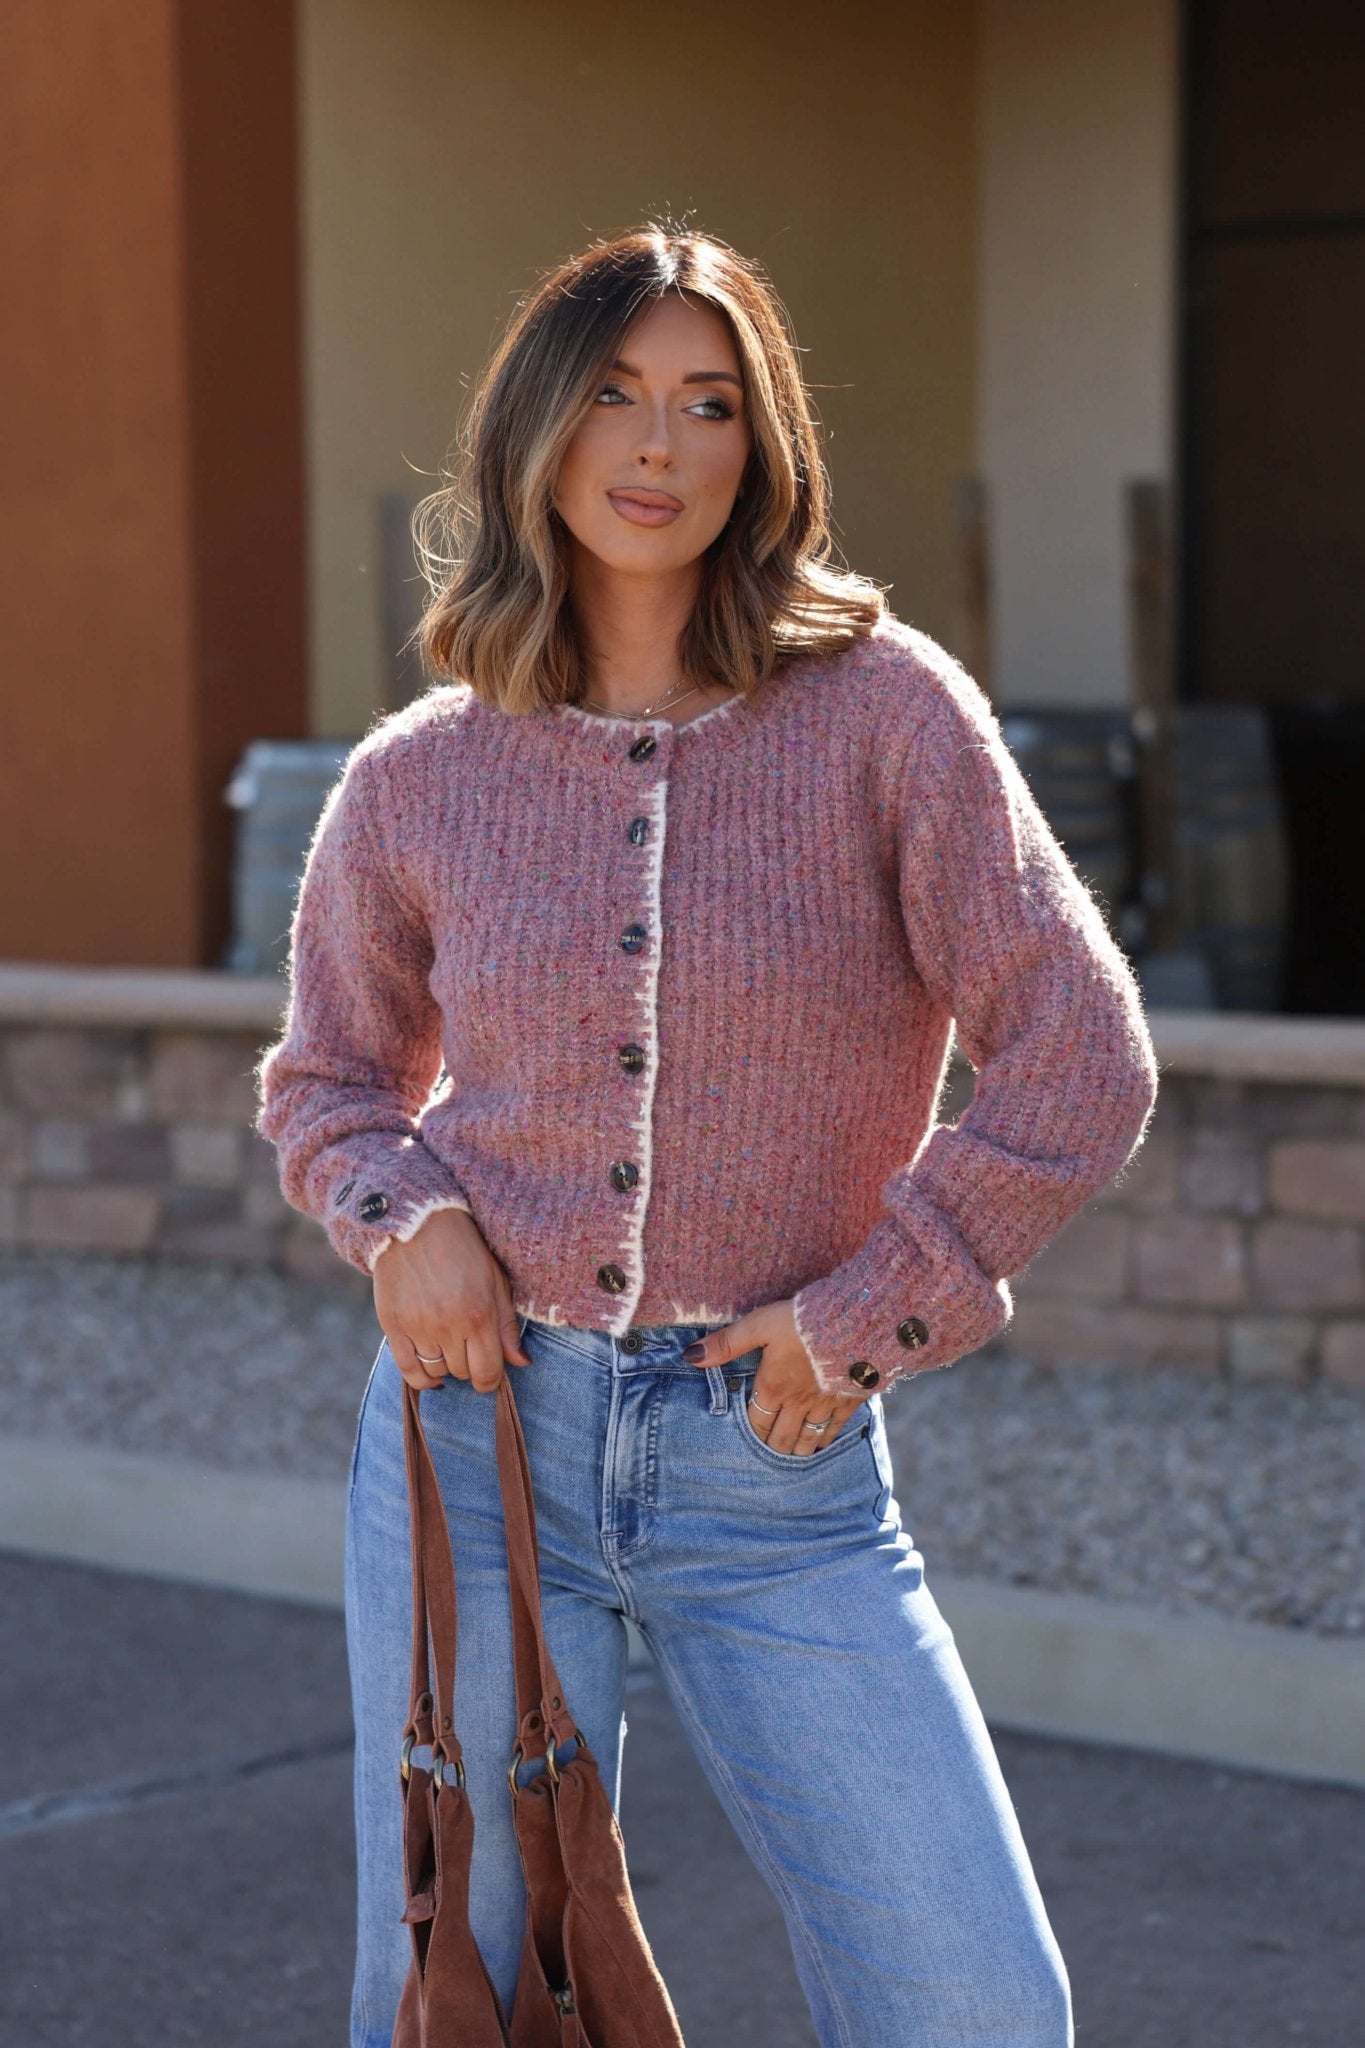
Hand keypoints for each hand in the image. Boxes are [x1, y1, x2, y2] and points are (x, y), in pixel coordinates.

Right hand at [372, 1207, 531, 1393]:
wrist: (416, 1223)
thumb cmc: (463, 1249)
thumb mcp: (496, 1281)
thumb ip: (508, 1325)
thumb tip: (522, 1363)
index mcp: (479, 1314)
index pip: (488, 1372)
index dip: (491, 1379)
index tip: (490, 1371)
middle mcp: (448, 1326)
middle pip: (463, 1373)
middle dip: (470, 1365)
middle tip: (468, 1344)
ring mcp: (418, 1328)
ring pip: (437, 1372)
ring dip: (446, 1365)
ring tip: (448, 1344)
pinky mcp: (393, 1326)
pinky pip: (409, 1371)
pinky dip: (422, 1378)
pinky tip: (431, 1372)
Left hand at [683, 1298, 866, 1455]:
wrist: (856, 1320)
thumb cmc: (803, 1320)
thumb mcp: (759, 1324)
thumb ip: (727, 1343)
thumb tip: (691, 1356)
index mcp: (773, 1386)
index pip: (756, 1422)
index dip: (750, 1433)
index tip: (744, 1443)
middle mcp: (798, 1402)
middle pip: (781, 1438)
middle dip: (772, 1449)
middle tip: (767, 1456)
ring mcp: (825, 1404)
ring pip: (808, 1438)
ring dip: (797, 1450)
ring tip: (791, 1457)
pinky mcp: (850, 1400)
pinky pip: (835, 1429)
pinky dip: (825, 1440)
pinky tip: (822, 1444)